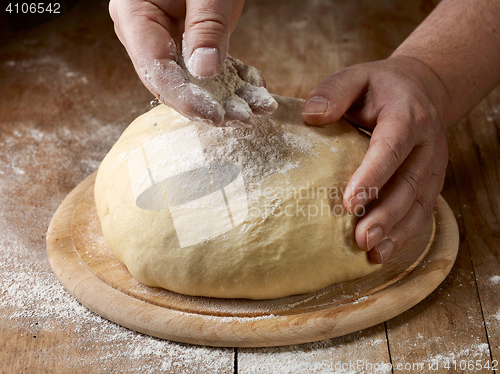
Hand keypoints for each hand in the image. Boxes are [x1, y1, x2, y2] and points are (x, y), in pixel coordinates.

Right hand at [109, 0, 273, 125]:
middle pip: (171, 84)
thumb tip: (204, 72)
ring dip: (225, 97)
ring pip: (191, 82)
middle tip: (244, 118)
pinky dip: (230, 80)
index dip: (187, 99)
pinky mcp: (186, 41)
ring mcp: (164, 39)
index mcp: (135, 17)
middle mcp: (144, 35)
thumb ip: (205, 26)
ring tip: (256, 108)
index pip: (157, 70)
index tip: (217, 116)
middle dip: (209, 105)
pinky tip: (254, 89)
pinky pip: (204, 69)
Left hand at [302, 56, 449, 262]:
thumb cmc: (380, 87)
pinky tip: (383, 251)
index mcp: (407, 115)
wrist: (420, 89)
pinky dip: (405, 233)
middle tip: (360, 238)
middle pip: (408, 182)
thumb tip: (311, 116)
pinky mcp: (431, 179)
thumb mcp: (356, 76)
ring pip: (419, 202)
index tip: (349, 202)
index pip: (391, 148)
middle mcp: (427, 142)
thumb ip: (333, 91)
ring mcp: (433, 164)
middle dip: (385, 214)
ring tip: (372, 252)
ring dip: (396, 230)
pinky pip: (423, 210)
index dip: (372, 176)